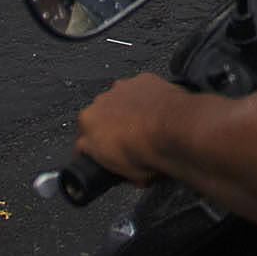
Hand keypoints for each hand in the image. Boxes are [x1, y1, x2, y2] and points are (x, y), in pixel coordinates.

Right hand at [72, 73, 189, 182]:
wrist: (174, 131)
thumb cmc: (149, 153)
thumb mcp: (128, 175)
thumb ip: (119, 170)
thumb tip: (129, 173)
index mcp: (88, 126)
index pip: (82, 141)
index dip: (94, 151)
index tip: (104, 155)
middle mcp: (99, 103)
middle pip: (100, 118)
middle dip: (111, 128)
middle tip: (129, 142)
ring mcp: (121, 88)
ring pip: (119, 101)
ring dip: (128, 111)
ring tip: (146, 126)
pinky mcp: (142, 80)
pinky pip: (141, 90)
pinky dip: (147, 98)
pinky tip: (158, 111)